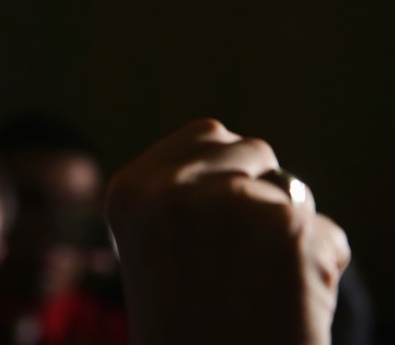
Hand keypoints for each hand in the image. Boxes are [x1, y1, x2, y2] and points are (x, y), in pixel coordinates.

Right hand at [106, 119, 349, 344]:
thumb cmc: (185, 331)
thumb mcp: (153, 250)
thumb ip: (179, 198)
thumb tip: (241, 153)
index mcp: (131, 190)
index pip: (207, 135)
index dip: (229, 175)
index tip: (226, 224)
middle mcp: (173, 187)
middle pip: (253, 150)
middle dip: (264, 192)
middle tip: (248, 258)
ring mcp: (230, 203)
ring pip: (295, 195)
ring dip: (291, 236)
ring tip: (261, 291)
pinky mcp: (289, 230)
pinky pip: (328, 235)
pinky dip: (321, 270)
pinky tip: (289, 307)